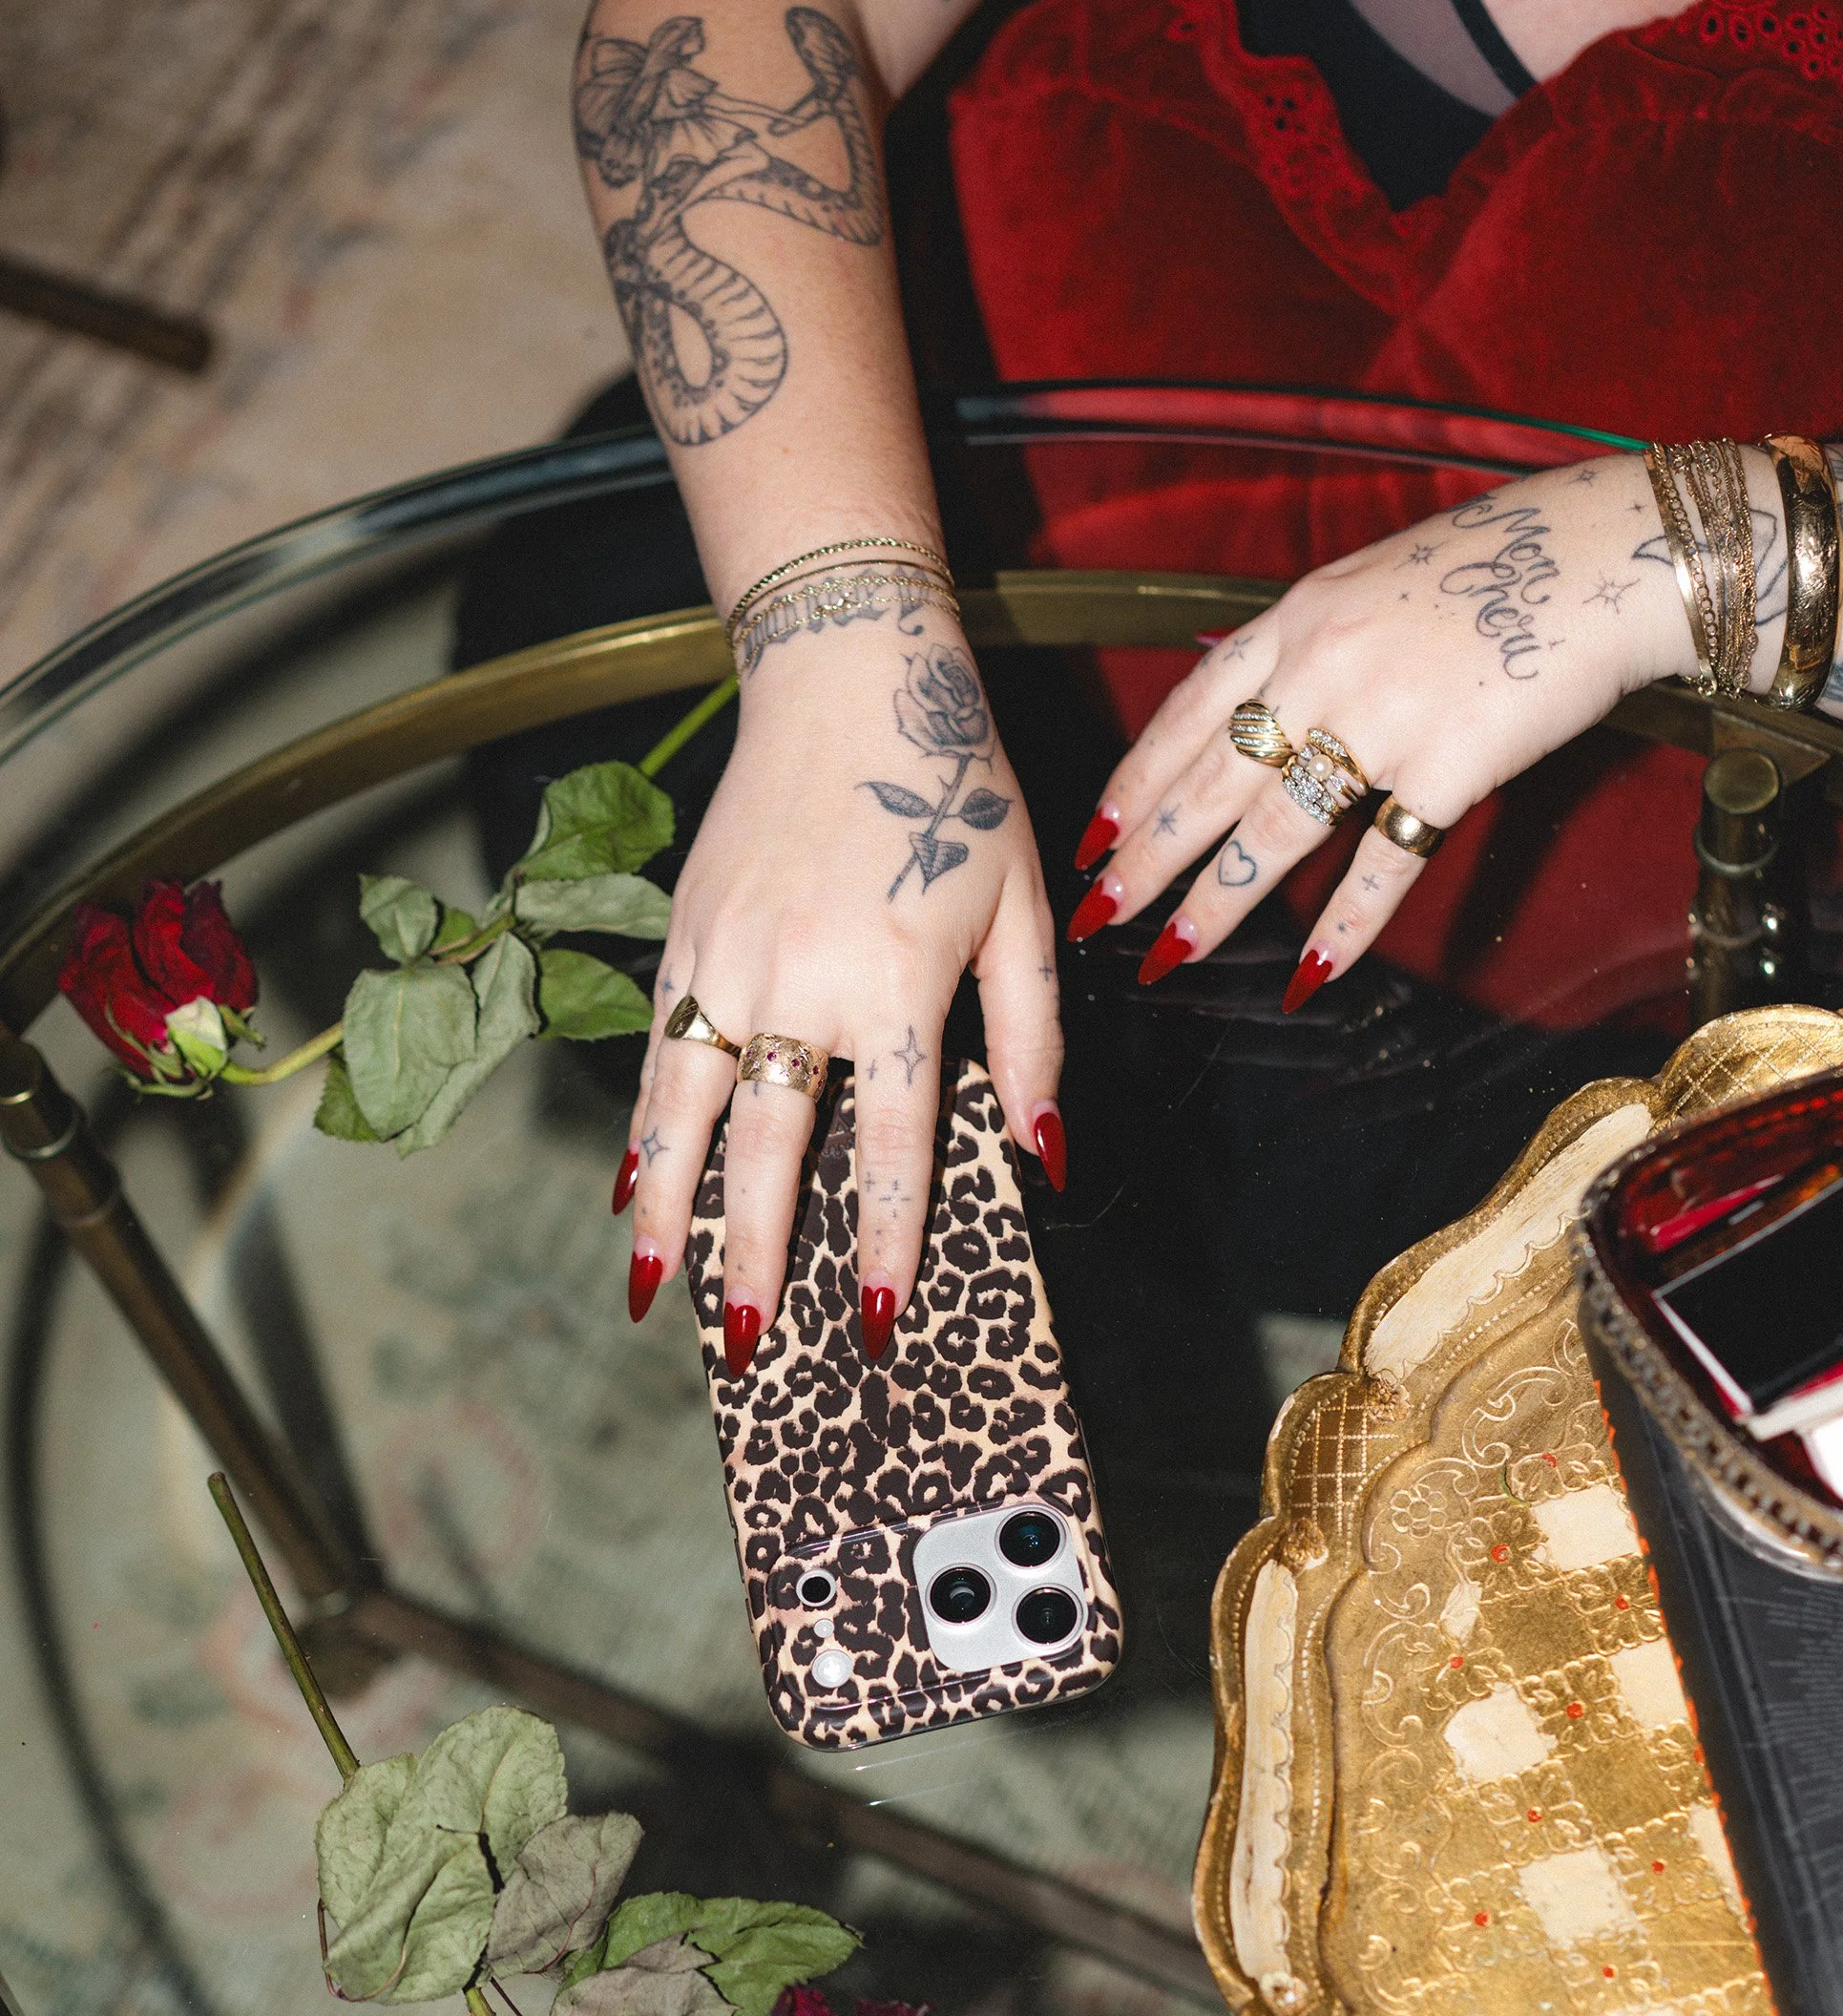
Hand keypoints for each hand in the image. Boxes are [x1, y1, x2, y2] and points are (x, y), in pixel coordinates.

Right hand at [615, 619, 1061, 1366]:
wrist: (846, 670)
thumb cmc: (954, 790)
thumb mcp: (1022, 911)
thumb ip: (1035, 1040)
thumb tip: (1042, 1159)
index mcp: (897, 985)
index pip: (889, 1147)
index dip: (881, 1244)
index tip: (872, 1325)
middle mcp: (798, 980)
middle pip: (766, 1147)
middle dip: (753, 1255)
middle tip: (746, 1346)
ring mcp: (725, 957)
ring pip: (681, 1110)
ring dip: (665, 1209)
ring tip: (653, 1291)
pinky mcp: (681, 932)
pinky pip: (652, 1052)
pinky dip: (638, 1127)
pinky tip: (628, 1189)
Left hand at [1070, 453, 1693, 1002]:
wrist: (1613, 550)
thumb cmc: (1505, 564)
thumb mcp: (1376, 582)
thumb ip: (1311, 644)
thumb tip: (1256, 702)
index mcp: (1302, 617)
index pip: (1191, 711)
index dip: (1136, 779)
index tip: (1093, 834)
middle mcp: (1325, 666)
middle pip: (1212, 780)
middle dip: (1146, 856)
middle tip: (1098, 915)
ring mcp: (1386, 717)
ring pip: (1275, 830)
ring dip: (1216, 904)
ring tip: (1169, 956)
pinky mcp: (1453, 765)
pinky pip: (1384, 863)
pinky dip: (1346, 924)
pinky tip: (1307, 974)